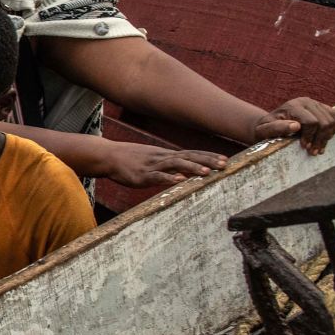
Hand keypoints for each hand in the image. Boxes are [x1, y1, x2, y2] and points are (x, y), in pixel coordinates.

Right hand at [104, 141, 226, 186]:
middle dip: (208, 161)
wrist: (108, 156)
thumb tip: (183, 171)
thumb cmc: (130, 159)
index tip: (226, 159)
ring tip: (207, 173)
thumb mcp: (152, 158)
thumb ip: (167, 164)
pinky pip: (157, 176)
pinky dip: (169, 178)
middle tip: (225, 165)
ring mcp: (152, 166)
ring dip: (193, 168)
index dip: (209, 156)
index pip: (192, 153)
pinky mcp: (142, 176)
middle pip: (189, 157)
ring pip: (176, 165)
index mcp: (166, 154)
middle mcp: (162, 157)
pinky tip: (180, 180)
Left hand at [252, 98, 334, 154]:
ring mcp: (315, 103)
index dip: (310, 136)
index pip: (311, 122)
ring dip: (327, 137)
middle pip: (324, 122)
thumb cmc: (265, 129)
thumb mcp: (264, 130)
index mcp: (293, 106)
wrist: (269, 123)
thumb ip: (276, 128)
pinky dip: (332, 131)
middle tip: (313, 152)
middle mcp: (306, 101)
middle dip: (320, 139)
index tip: (305, 147)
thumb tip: (296, 126)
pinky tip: (323, 140)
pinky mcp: (322, 108)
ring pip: (331, 121)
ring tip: (318, 148)